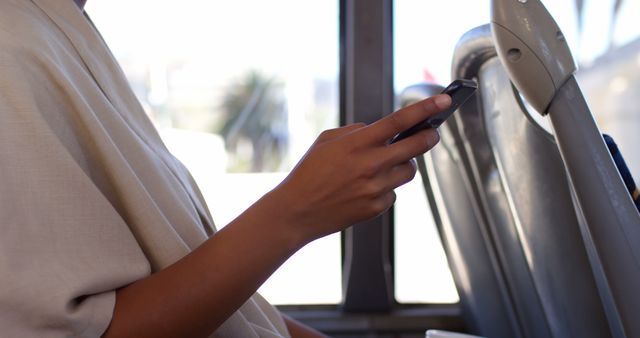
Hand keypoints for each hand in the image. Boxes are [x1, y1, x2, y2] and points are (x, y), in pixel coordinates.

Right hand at [268, 94, 451, 244]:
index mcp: (357, 143)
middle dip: (430, 136)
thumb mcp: (326, 141)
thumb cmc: (309, 172)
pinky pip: (393, 191)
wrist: (296, 212)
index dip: (425, 109)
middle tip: (432, 131)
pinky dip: (385, 186)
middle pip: (416, 147)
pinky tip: (365, 187)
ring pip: (409, 171)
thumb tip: (380, 130)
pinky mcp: (376, 207)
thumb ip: (356, 131)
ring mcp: (375, 188)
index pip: (399, 121)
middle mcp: (370, 165)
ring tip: (388, 162)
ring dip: (405, 163)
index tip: (445, 101)